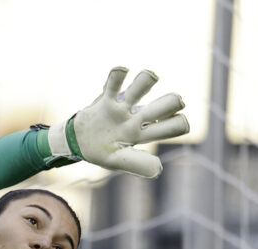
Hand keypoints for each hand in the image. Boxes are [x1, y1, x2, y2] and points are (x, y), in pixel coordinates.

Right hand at [49, 67, 188, 178]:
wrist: (79, 141)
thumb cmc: (103, 152)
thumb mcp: (118, 161)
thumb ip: (137, 164)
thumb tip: (159, 168)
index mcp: (144, 135)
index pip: (172, 127)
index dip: (178, 124)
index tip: (178, 123)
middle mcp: (138, 118)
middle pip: (164, 105)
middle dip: (171, 101)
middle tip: (177, 100)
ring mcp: (123, 107)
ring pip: (141, 86)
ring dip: (147, 80)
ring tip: (150, 78)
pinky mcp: (107, 98)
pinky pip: (114, 82)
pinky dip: (118, 74)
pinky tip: (122, 70)